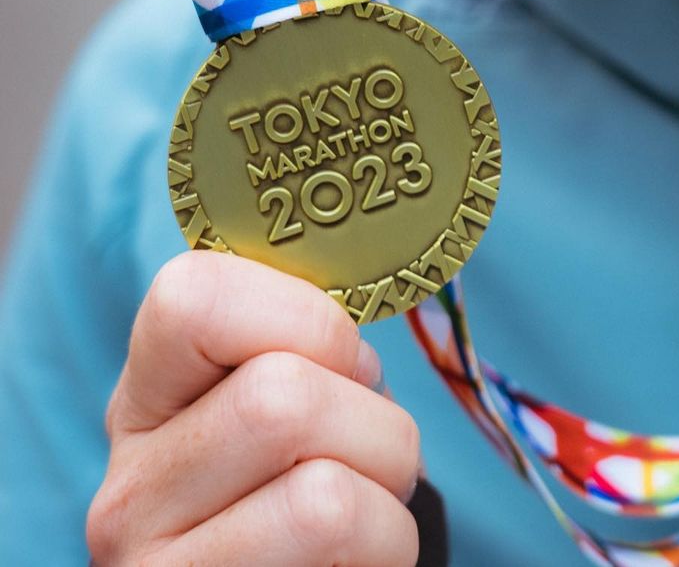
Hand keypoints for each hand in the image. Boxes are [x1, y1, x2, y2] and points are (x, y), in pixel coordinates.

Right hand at [87, 252, 420, 565]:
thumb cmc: (311, 479)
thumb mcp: (284, 401)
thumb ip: (304, 351)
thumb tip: (357, 358)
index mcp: (145, 398)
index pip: (192, 296)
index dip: (303, 315)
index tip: (340, 358)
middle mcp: (129, 490)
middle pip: (281, 398)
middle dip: (374, 418)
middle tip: (374, 450)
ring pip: (324, 496)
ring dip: (389, 488)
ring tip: (371, 507)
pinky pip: (347, 546)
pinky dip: (388, 543)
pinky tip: (357, 555)